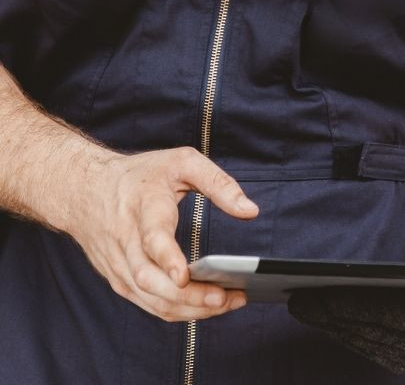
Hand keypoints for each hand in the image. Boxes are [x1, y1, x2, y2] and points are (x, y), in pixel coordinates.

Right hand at [63, 145, 258, 322]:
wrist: (85, 190)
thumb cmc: (140, 175)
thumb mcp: (183, 162)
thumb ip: (219, 183)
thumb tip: (251, 210)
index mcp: (143, 208)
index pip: (152, 239)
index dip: (167, 259)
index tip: (184, 275)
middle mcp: (127, 242)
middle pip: (152, 281)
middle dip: (189, 296)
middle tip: (226, 298)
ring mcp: (120, 267)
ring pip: (151, 299)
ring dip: (189, 308)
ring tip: (227, 303)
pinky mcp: (119, 281)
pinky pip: (148, 304)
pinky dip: (177, 310)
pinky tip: (204, 307)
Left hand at [287, 226, 404, 372]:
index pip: (393, 315)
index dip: (354, 305)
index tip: (321, 293)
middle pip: (374, 331)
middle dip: (332, 316)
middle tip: (298, 298)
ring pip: (366, 342)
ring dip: (330, 326)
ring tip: (301, 305)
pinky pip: (368, 345)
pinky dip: (342, 330)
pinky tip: (319, 315)